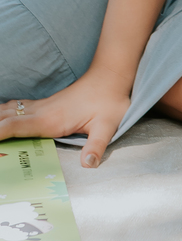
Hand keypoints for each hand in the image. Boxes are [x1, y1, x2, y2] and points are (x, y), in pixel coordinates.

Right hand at [0, 68, 132, 168]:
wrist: (112, 75)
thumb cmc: (110, 101)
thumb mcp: (107, 125)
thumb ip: (96, 146)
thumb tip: (89, 165)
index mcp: (50, 120)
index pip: (14, 126)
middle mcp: (40, 111)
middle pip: (5, 118)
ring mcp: (41, 106)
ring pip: (9, 110)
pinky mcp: (45, 104)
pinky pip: (17, 107)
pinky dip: (3, 112)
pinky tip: (0, 115)